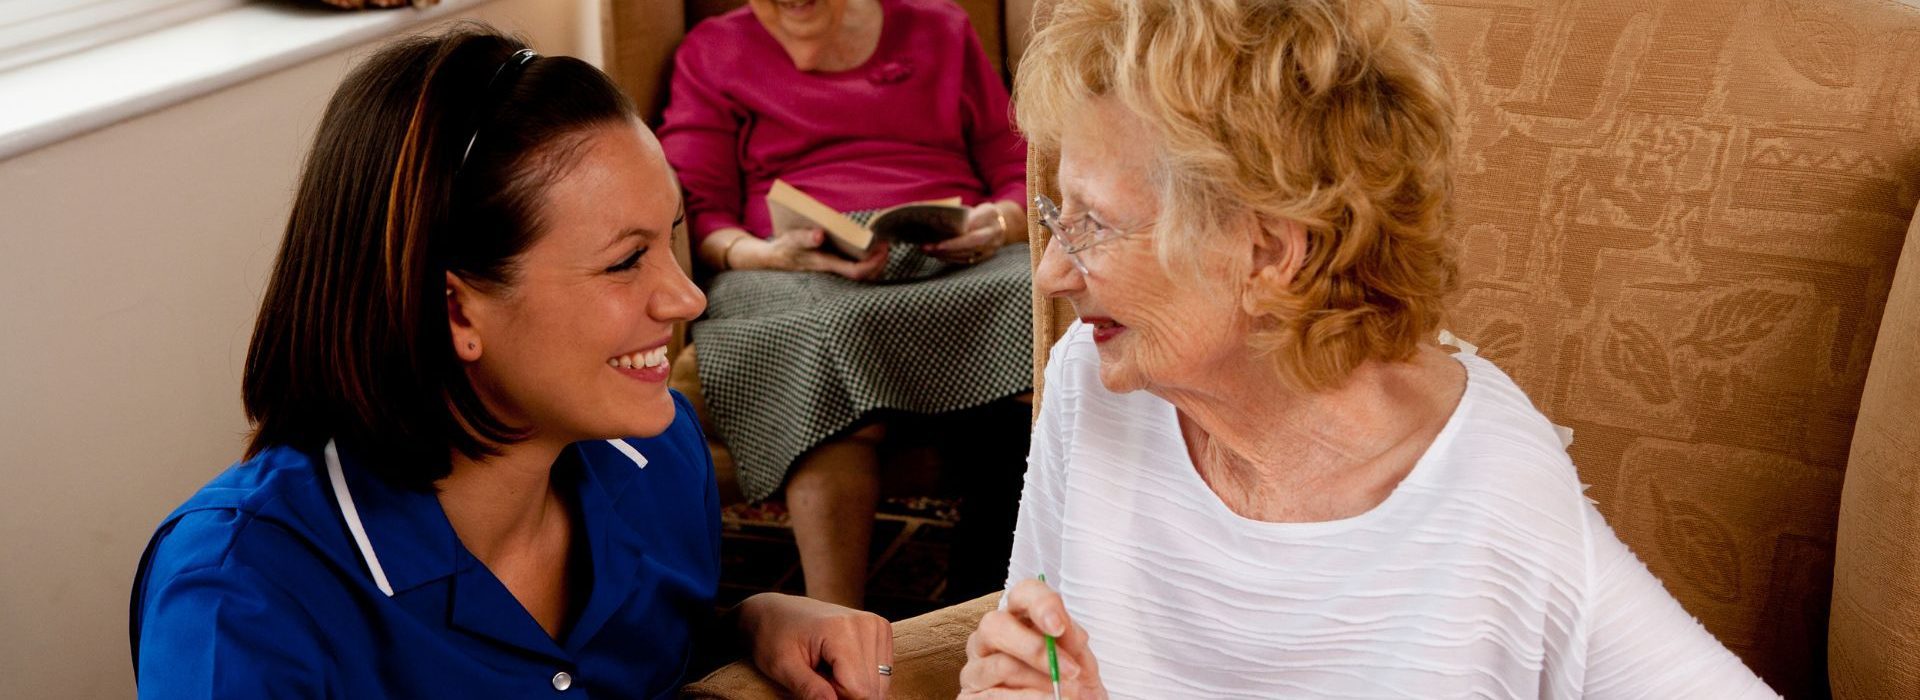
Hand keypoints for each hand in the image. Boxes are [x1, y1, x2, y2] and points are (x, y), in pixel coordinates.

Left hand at [737, 593, 893, 699]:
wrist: (777, 611)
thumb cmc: (775, 637)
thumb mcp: (782, 667)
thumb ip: (810, 691)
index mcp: (842, 630)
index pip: (858, 690)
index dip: (835, 698)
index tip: (813, 684)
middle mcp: (867, 624)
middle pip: (871, 689)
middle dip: (844, 694)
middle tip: (818, 676)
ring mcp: (876, 625)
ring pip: (879, 684)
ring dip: (853, 686)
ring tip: (827, 669)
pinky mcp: (880, 630)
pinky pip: (881, 673)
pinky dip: (860, 677)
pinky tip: (839, 665)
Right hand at [749, 227, 890, 279]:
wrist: (773, 258)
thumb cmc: (785, 247)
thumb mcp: (792, 239)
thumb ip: (805, 237)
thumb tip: (819, 235)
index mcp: (826, 264)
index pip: (856, 271)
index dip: (873, 263)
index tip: (883, 249)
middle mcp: (833, 270)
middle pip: (864, 276)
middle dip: (879, 263)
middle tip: (887, 246)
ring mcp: (834, 270)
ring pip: (862, 275)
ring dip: (875, 263)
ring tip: (881, 247)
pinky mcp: (832, 266)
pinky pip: (855, 268)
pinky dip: (867, 261)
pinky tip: (869, 249)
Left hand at [923, 202, 1008, 264]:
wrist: (1004, 226)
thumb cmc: (988, 215)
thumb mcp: (984, 209)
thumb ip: (970, 215)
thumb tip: (952, 222)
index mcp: (991, 228)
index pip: (971, 238)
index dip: (954, 243)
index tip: (938, 245)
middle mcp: (991, 242)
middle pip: (965, 249)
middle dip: (944, 250)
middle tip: (925, 247)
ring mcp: (987, 252)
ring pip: (963, 257)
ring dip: (944, 255)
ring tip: (927, 250)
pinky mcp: (982, 258)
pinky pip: (964, 261)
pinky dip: (950, 258)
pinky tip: (937, 254)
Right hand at [960, 579, 1107, 699]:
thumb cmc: (1069, 684)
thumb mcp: (1079, 662)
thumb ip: (1073, 644)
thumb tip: (1065, 630)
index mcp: (1019, 619)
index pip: (1023, 594)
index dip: (1041, 604)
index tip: (1059, 627)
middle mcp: (989, 638)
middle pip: (996, 625)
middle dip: (1035, 648)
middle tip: (1070, 670)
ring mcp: (976, 667)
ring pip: (1001, 665)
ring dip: (1040, 681)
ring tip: (1069, 693)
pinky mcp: (970, 696)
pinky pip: (997, 696)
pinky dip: (1028, 699)